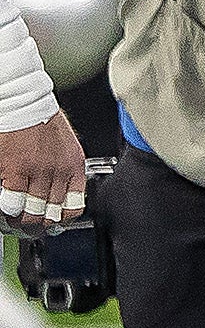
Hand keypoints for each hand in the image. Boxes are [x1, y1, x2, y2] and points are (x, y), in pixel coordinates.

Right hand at [0, 108, 88, 234]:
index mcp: (74, 165)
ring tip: (13, 222)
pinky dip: (7, 209)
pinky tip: (5, 209)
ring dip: (20, 221)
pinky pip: (12, 201)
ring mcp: (38, 172)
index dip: (61, 218)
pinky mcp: (16, 170)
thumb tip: (55, 190)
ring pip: (31, 212)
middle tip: (27, 228)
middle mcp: (59, 171)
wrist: (23, 99)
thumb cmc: (41, 118)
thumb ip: (62, 168)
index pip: (74, 205)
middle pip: (50, 213)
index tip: (52, 222)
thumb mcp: (65, 144)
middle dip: (38, 225)